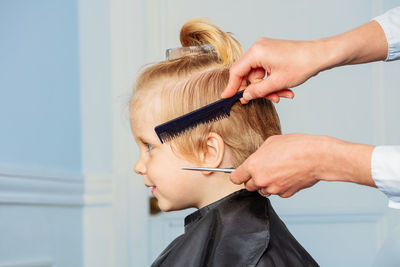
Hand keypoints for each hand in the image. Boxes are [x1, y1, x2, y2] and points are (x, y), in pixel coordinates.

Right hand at [222, 21, 387, 102]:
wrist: (321, 55)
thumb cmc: (302, 65)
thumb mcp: (277, 83)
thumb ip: (257, 91)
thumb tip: (244, 96)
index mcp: (256, 52)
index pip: (237, 71)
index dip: (232, 86)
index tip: (227, 98)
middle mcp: (258, 48)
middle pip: (248, 74)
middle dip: (258, 89)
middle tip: (267, 99)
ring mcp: (265, 50)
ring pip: (258, 75)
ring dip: (269, 88)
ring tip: (283, 95)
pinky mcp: (272, 53)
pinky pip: (266, 71)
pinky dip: (273, 82)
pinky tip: (285, 89)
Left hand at [230, 134, 375, 197]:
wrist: (316, 157)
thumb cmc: (296, 146)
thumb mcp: (271, 142)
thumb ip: (259, 154)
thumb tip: (257, 159)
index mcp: (253, 165)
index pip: (236, 178)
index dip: (238, 175)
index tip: (240, 174)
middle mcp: (261, 179)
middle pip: (249, 186)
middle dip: (253, 179)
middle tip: (263, 170)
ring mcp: (273, 188)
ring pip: (263, 191)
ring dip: (266, 184)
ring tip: (278, 171)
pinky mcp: (285, 194)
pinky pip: (277, 192)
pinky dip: (280, 187)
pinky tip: (287, 176)